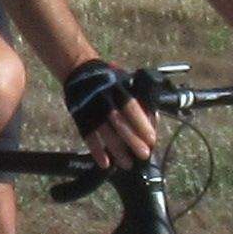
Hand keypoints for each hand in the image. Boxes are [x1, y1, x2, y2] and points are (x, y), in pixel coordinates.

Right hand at [63, 56, 161, 171]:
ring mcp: (90, 108)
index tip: (152, 139)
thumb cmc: (110, 80)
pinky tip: (105, 163)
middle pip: (118, 122)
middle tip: (144, 155)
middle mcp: (104, 98)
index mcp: (118, 87)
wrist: (79, 69)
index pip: (131, 107)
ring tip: (127, 164)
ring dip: (116, 150)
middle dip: (132, 140)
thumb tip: (154, 121)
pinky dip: (96, 150)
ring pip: (104, 132)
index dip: (141, 123)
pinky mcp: (79, 117)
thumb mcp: (125, 82)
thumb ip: (139, 99)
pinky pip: (88, 136)